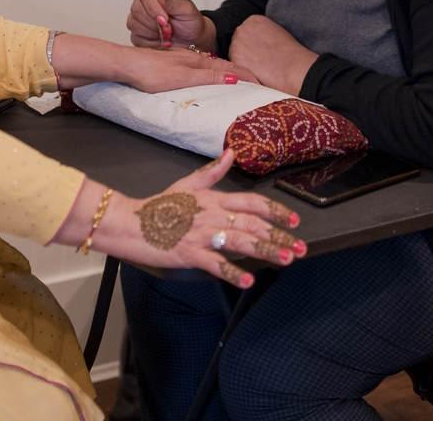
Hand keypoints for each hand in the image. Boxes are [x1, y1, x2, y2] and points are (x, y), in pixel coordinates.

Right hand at [78, 153, 307, 287]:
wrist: (131, 222)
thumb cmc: (160, 204)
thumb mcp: (188, 183)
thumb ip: (213, 170)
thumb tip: (232, 152)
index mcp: (215, 198)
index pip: (252, 202)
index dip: (276, 210)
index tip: (294, 220)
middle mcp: (213, 215)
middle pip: (253, 224)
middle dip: (280, 236)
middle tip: (301, 247)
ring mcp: (202, 235)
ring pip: (241, 242)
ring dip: (266, 251)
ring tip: (286, 259)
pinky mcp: (190, 254)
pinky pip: (216, 264)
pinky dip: (232, 272)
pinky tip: (247, 280)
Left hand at [115, 44, 255, 92]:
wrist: (126, 65)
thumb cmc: (150, 72)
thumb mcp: (184, 77)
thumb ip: (208, 77)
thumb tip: (235, 77)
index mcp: (198, 61)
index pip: (229, 68)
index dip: (245, 75)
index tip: (260, 82)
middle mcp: (192, 58)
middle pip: (222, 65)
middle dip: (240, 73)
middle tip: (254, 82)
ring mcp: (183, 60)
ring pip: (211, 67)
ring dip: (226, 73)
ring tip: (237, 81)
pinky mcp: (173, 65)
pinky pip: (200, 69)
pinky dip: (211, 74)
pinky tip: (207, 78)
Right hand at [126, 0, 212, 50]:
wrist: (190, 38)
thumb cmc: (189, 21)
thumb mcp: (187, 10)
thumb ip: (173, 2)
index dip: (154, 8)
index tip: (166, 19)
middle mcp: (143, 4)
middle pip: (138, 11)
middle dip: (156, 23)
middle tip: (170, 28)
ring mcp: (137, 19)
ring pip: (136, 25)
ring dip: (155, 33)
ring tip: (168, 33)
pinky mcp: (136, 34)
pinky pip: (136, 38)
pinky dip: (151, 42)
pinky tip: (162, 40)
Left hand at [226, 15, 316, 96]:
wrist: (293, 68)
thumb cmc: (291, 54)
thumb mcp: (276, 33)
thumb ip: (262, 34)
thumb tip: (256, 42)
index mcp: (254, 20)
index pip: (246, 31)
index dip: (253, 43)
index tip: (261, 50)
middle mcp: (243, 28)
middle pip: (238, 42)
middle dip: (246, 51)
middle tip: (260, 60)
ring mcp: (237, 43)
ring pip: (235, 54)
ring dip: (243, 61)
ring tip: (260, 67)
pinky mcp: (235, 59)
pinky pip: (235, 66)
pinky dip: (243, 71)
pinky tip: (256, 72)